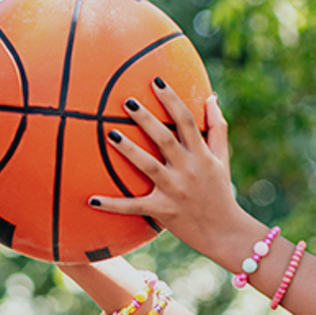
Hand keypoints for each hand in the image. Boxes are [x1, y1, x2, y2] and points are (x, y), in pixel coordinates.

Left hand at [90, 83, 255, 262]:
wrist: (225, 233)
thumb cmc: (220, 192)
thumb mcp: (222, 159)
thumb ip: (217, 128)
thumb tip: (212, 97)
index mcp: (202, 155)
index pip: (186, 121)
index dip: (171, 100)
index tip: (156, 81)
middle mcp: (188, 170)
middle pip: (165, 139)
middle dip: (146, 119)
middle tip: (127, 101)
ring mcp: (174, 191)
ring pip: (148, 167)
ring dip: (129, 150)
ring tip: (110, 133)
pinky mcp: (163, 211)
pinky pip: (134, 207)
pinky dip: (112, 204)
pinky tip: (90, 199)